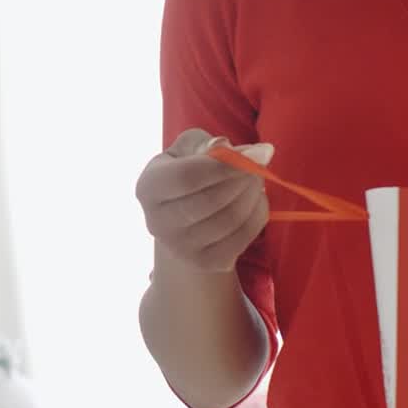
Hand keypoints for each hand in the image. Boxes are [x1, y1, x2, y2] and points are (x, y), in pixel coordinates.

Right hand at [135, 129, 273, 272]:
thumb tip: (242, 153)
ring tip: (256, 180)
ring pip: (231, 219)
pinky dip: (257, 215)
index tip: (259, 152)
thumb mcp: (189, 149)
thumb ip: (209, 145)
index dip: (226, 165)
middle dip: (244, 178)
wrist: (182, 218)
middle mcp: (157, 223)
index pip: (188, 177)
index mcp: (147, 188)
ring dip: (253, 195)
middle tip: (258, 165)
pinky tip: (255, 200)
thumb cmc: (186, 172)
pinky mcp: (206, 262)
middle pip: (211, 200)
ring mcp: (180, 248)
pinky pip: (243, 237)